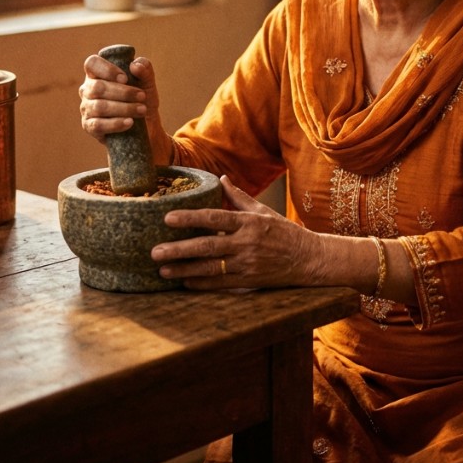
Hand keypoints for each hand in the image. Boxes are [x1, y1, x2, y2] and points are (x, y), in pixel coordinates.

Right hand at [79, 53, 169, 159]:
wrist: (147, 124)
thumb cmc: (142, 98)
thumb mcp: (148, 81)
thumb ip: (145, 68)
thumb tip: (134, 65)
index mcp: (98, 74)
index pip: (92, 64)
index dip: (107, 69)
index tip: (125, 78)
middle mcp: (88, 89)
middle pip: (97, 87)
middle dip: (123, 92)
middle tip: (142, 96)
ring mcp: (86, 108)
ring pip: (99, 107)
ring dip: (124, 108)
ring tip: (141, 110)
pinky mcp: (89, 126)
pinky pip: (97, 125)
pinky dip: (115, 123)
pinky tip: (130, 122)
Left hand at [151, 176, 325, 290]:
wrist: (308, 258)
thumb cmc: (283, 231)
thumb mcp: (263, 211)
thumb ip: (239, 197)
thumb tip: (221, 179)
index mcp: (248, 222)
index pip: (215, 218)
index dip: (190, 218)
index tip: (168, 218)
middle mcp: (246, 243)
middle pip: (208, 246)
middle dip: (179, 249)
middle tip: (155, 251)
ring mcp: (247, 264)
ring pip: (211, 267)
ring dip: (185, 269)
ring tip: (163, 270)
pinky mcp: (249, 280)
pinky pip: (220, 283)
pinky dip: (201, 283)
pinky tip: (184, 282)